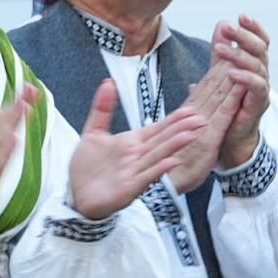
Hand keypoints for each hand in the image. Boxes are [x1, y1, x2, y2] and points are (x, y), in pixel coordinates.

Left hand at [68, 79, 208, 219]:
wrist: (76, 194)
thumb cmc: (87, 167)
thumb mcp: (93, 132)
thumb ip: (102, 108)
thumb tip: (108, 82)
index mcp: (132, 143)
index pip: (157, 129)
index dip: (174, 120)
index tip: (191, 110)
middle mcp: (137, 156)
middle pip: (162, 140)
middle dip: (181, 129)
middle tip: (201, 119)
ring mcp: (135, 172)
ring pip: (158, 156)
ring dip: (174, 146)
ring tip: (190, 135)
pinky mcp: (129, 188)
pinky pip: (146, 176)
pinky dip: (159, 169)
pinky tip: (172, 161)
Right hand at [162, 50, 246, 192]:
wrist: (159, 189)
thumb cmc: (165, 165)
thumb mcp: (172, 139)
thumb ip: (178, 122)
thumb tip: (187, 109)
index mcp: (183, 117)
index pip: (203, 88)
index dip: (215, 66)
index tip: (225, 47)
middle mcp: (189, 118)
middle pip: (209, 86)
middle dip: (223, 61)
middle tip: (232, 37)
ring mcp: (196, 128)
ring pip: (215, 97)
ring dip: (227, 74)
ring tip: (238, 52)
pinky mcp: (205, 142)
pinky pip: (219, 119)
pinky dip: (230, 102)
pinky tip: (239, 88)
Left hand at [212, 15, 270, 167]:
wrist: (227, 138)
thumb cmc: (226, 105)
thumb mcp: (220, 74)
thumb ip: (221, 52)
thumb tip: (221, 24)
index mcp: (254, 67)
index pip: (260, 43)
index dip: (254, 29)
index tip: (241, 16)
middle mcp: (262, 76)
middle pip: (261, 50)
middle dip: (245, 37)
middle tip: (230, 28)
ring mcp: (261, 91)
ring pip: (259, 67)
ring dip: (240, 56)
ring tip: (221, 49)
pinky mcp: (258, 106)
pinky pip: (257, 89)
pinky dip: (246, 79)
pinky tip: (232, 73)